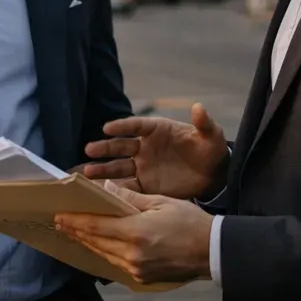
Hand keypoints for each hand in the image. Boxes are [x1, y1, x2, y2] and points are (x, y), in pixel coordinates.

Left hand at [55, 190, 212, 283]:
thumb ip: (131, 199)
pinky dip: (105, 252)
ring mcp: (136, 270)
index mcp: (135, 233)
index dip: (75, 222)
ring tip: (75, 233)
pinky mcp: (143, 278)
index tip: (59, 216)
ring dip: (88, 243)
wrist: (213, 252)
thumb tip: (107, 189)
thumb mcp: (161, 202)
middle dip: (77, 232)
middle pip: (96, 242)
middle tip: (60, 223)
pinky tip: (99, 245)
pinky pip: (116, 264)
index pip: (96, 227)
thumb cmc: (190, 222)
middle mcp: (131, 255)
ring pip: (104, 255)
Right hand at [79, 103, 227, 199]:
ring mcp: (143, 166)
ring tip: (87, 171)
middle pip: (121, 145)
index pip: (136, 125)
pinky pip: (128, 187)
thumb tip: (199, 107)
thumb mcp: (212, 136)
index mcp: (157, 130)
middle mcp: (145, 147)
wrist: (213, 175)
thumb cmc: (210, 150)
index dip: (122, 126)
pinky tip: (101, 192)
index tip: (107, 128)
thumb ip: (204, 123)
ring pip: (119, 167)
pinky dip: (115, 189)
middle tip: (89, 149)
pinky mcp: (146, 185)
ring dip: (103, 169)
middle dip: (105, 147)